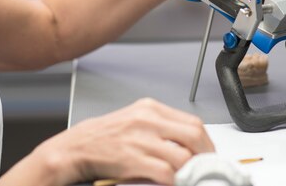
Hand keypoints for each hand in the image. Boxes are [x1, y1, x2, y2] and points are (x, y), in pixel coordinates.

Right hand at [32, 98, 213, 185]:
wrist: (77, 147)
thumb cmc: (106, 136)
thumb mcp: (136, 121)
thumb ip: (162, 127)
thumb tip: (188, 144)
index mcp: (150, 108)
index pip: (192, 122)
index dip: (206, 142)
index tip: (208, 155)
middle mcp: (147, 119)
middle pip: (193, 135)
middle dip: (205, 156)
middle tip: (206, 169)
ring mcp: (140, 139)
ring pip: (183, 156)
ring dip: (191, 171)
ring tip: (191, 178)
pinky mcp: (132, 159)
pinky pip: (165, 172)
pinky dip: (174, 180)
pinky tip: (173, 183)